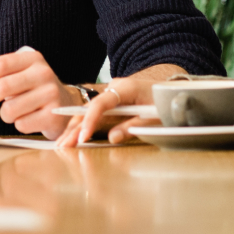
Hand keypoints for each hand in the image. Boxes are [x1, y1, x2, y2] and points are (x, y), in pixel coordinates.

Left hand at [0, 47, 76, 138]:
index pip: (0, 65)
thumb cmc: (34, 90)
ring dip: (6, 114)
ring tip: (16, 111)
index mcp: (32, 59)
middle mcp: (43, 73)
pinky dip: (19, 124)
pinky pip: (21, 124)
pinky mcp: (54, 115)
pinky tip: (30, 118)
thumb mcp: (18, 75)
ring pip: (9, 109)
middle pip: (2, 86)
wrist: (66, 105)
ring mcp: (51, 94)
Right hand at [58, 68, 178, 149]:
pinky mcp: (110, 105)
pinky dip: (82, 127)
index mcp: (125, 87)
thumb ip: (133, 126)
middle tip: (63, 145)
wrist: (172, 91)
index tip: (83, 137)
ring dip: (74, 129)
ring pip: (87, 113)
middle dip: (75, 128)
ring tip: (61, 144)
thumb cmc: (165, 103)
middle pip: (89, 109)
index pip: (101, 103)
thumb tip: (112, 138)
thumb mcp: (154, 116)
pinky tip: (70, 137)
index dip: (90, 121)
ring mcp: (110, 96)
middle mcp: (114, 89)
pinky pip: (93, 116)